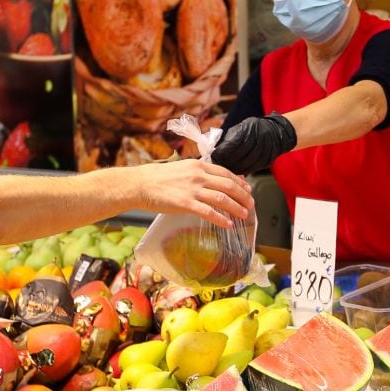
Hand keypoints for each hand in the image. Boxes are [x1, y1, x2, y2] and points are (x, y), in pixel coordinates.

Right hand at [133, 158, 254, 228]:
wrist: (139, 184)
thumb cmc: (156, 178)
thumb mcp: (181, 169)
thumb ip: (197, 174)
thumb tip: (211, 181)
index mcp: (197, 166)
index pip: (225, 173)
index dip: (239, 182)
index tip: (247, 189)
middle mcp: (198, 176)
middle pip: (228, 186)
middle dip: (243, 196)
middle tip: (250, 204)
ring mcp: (192, 189)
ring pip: (223, 199)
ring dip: (237, 208)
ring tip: (244, 215)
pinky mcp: (185, 203)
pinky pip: (209, 212)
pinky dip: (221, 219)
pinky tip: (228, 224)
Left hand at [211, 113, 296, 174]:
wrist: (276, 132)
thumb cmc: (252, 129)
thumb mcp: (240, 128)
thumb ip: (228, 140)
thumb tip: (214, 153)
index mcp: (248, 131)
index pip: (231, 145)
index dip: (220, 152)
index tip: (213, 156)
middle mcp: (257, 141)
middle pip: (238, 157)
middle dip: (225, 162)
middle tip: (215, 166)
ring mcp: (264, 152)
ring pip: (245, 165)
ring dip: (232, 169)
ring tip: (224, 170)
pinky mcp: (267, 161)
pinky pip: (252, 169)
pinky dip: (242, 171)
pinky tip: (235, 171)